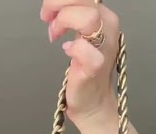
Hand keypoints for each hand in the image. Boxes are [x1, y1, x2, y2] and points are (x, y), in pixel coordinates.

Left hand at [40, 0, 119, 126]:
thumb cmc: (84, 67)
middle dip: (57, 4)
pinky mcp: (95, 67)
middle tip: (47, 18)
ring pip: (89, 17)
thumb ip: (72, 14)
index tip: (48, 11)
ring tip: (55, 34)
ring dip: (64, 21)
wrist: (92, 102)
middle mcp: (108, 28)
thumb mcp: (80, 32)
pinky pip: (84, 50)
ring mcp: (104, 47)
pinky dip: (72, 48)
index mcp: (104, 16)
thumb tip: (53, 4)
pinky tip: (67, 51)